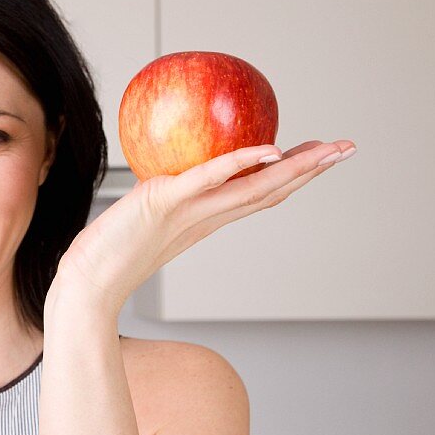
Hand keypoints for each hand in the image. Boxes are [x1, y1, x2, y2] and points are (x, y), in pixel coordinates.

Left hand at [49, 139, 355, 315]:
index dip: (292, 176)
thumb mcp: (142, 216)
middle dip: (312, 170)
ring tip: (328, 149)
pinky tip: (267, 150)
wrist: (86, 285)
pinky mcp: (165, 202)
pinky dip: (239, 164)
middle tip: (348, 149)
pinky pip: (208, 179)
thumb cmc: (107, 255)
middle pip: (271, 190)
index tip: (319, 157)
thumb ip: (160, 197)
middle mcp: (206, 217)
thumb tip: (164, 175)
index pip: (259, 194)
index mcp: (205, 220)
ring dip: (295, 167)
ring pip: (253, 187)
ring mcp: (190, 212)